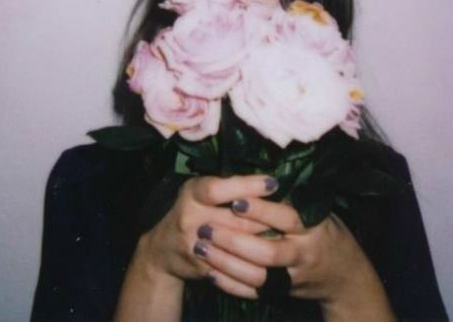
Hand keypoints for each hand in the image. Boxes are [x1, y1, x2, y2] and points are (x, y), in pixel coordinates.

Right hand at [137, 175, 276, 284]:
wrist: (163, 249)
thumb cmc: (192, 209)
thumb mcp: (200, 189)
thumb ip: (227, 185)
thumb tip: (267, 181)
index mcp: (191, 193)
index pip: (218, 189)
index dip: (246, 186)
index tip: (272, 183)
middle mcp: (189, 218)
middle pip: (235, 221)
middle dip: (265, 219)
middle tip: (289, 216)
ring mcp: (194, 246)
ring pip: (238, 247)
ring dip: (264, 242)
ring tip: (286, 237)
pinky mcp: (201, 269)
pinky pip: (233, 271)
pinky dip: (254, 266)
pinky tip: (272, 263)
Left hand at [194, 197, 395, 319]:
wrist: (344, 275)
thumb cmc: (323, 231)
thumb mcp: (317, 210)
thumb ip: (291, 199)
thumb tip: (258, 178)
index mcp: (313, 227)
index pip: (287, 217)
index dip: (261, 210)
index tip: (236, 201)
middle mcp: (304, 253)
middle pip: (269, 251)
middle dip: (235, 240)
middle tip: (206, 227)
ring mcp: (294, 277)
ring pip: (259, 276)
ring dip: (227, 263)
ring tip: (202, 248)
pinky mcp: (284, 293)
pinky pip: (255, 292)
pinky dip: (232, 285)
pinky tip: (210, 273)